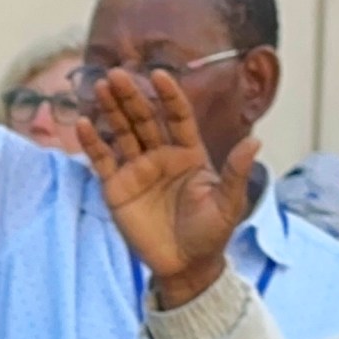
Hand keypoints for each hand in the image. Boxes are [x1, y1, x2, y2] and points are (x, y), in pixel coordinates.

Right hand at [78, 70, 256, 308]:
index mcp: (189, 154)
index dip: (169, 97)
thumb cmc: (211, 233)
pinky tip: (84, 125)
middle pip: (144, 119)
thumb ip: (236, 172)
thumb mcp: (229, 203)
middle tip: (118, 74)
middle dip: (132, 96)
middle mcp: (161, 156)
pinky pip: (102, 160)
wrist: (185, 265)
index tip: (160, 75)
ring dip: (110, 110)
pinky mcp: (116, 188)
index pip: (177, 117)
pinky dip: (92, 143)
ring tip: (100, 87)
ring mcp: (137, 170)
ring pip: (121, 133)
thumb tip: (255, 141)